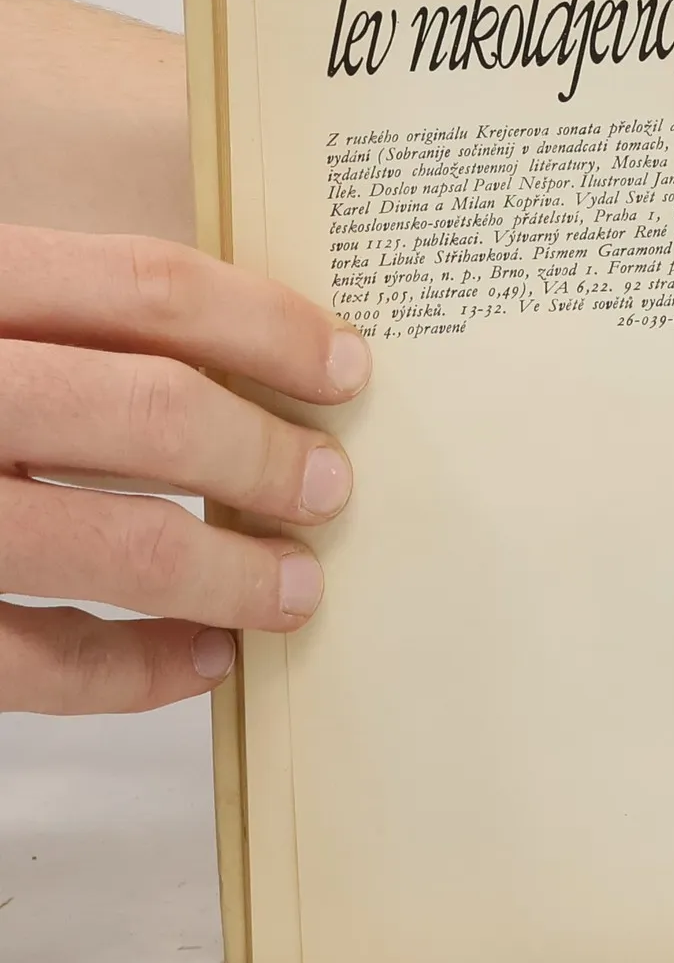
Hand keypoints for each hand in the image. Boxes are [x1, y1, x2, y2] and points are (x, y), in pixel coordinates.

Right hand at [0, 228, 369, 711]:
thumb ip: (64, 318)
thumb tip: (247, 362)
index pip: (146, 289)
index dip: (269, 328)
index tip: (348, 368)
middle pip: (146, 412)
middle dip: (263, 456)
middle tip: (331, 486)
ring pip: (113, 548)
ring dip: (230, 575)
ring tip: (297, 588)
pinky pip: (36, 664)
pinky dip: (138, 673)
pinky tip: (204, 662)